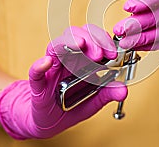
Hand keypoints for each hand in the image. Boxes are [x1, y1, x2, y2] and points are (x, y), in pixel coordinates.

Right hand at [0, 24, 126, 139]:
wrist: (48, 123)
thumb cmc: (69, 107)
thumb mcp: (94, 101)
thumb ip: (108, 93)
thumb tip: (123, 89)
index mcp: (82, 61)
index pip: (92, 38)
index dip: (103, 40)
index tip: (113, 53)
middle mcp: (66, 60)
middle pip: (75, 35)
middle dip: (90, 39)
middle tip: (99, 53)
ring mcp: (52, 70)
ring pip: (56, 46)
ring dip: (69, 42)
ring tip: (80, 45)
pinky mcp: (38, 85)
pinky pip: (35, 72)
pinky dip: (39, 66)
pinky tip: (47, 62)